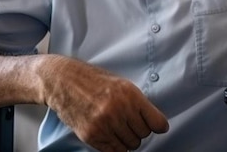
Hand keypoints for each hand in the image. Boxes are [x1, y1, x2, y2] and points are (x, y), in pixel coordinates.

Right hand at [41, 55, 168, 151]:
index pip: (156, 121)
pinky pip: (114, 151)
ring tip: (121, 128)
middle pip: (143, 134)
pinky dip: (116, 146)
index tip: (160, 127)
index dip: (160, 125)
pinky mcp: (92, 136)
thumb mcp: (122, 84)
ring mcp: (104, 125)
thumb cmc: (95, 81)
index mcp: (130, 94)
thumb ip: (138, 102)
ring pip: (130, 145)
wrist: (66, 82)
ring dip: (129, 140)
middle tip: (133, 123)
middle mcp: (119, 110)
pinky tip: (113, 135)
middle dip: (141, 130)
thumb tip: (156, 122)